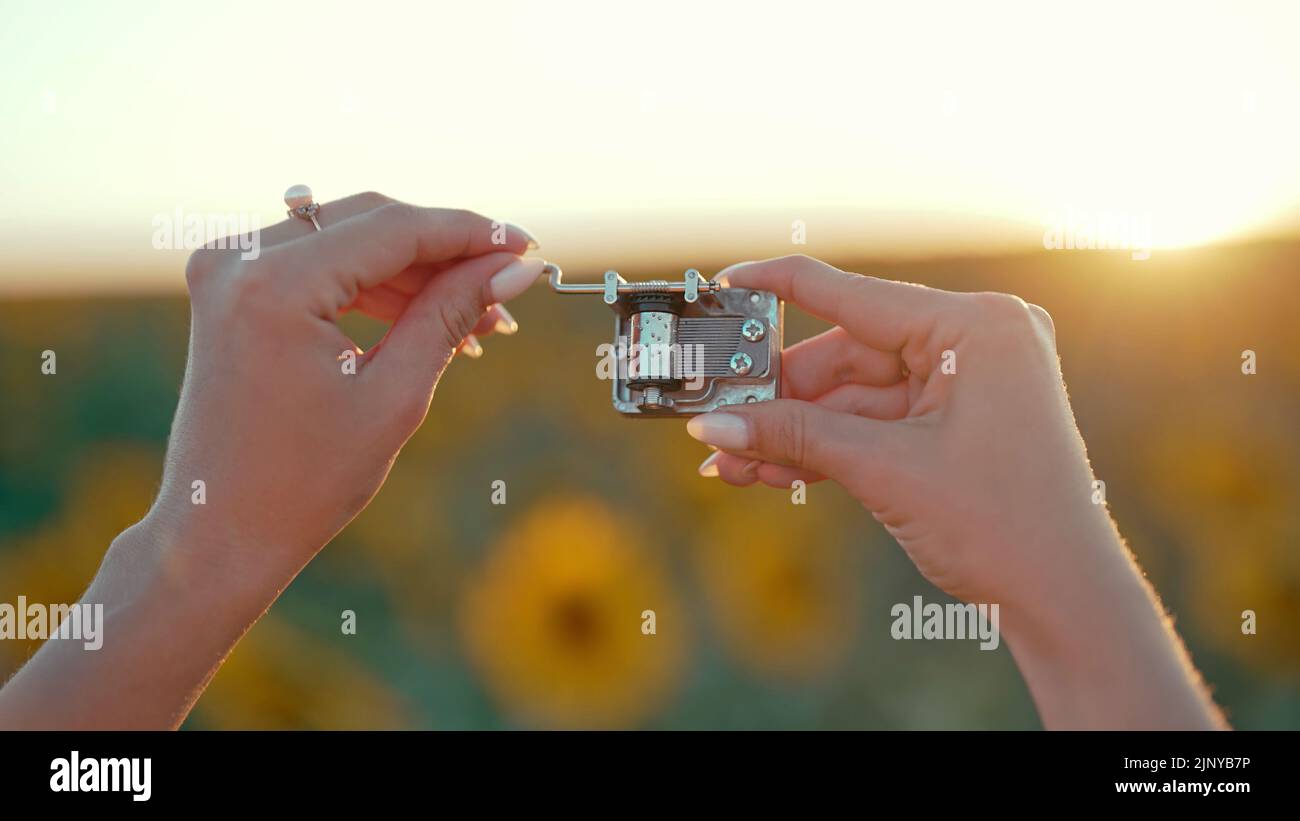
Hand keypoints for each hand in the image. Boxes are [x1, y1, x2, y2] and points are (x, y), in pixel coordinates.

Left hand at [0, 193, 545, 728]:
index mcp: (274, 284)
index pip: (395, 228)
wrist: (219, 532)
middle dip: (446, 250)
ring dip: (415, 271)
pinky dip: (374, 284)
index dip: (471, 233)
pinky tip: (426, 316)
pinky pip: (319, 261)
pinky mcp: (232, 287)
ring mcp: (229, 268)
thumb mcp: (394, 394)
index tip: (528, 246)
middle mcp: (241, 258)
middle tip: (510, 285)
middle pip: (371, 219)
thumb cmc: (305, 481)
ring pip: (349, 236)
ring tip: (478, 318)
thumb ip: (452, 314)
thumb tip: (518, 267)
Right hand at [689, 255, 1223, 727]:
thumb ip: (795, 437)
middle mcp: (975, 341)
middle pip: (847, 354)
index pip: (854, 295)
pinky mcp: (956, 424)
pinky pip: (875, 425)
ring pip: (854, 397)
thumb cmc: (1004, 526)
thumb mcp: (886, 471)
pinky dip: (827, 448)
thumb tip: (715, 425)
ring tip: (729, 461)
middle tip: (716, 415)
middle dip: (779, 397)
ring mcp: (967, 384)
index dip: (779, 289)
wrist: (1066, 601)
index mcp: (977, 326)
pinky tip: (768, 473)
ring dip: (794, 432)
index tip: (724, 285)